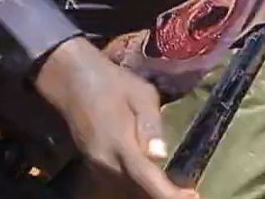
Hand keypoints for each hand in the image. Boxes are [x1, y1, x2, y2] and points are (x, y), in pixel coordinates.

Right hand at [34, 38, 196, 198]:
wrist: (70, 79)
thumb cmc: (111, 82)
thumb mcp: (140, 93)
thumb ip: (151, 125)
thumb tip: (161, 155)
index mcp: (119, 144)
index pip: (147, 180)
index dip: (170, 194)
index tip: (193, 195)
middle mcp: (106, 161)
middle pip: (139, 191)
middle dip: (164, 194)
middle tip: (188, 191)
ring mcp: (95, 164)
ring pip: (127, 190)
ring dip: (149, 191)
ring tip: (173, 187)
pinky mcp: (92, 163)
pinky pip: (117, 182)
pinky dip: (135, 185)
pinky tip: (150, 179)